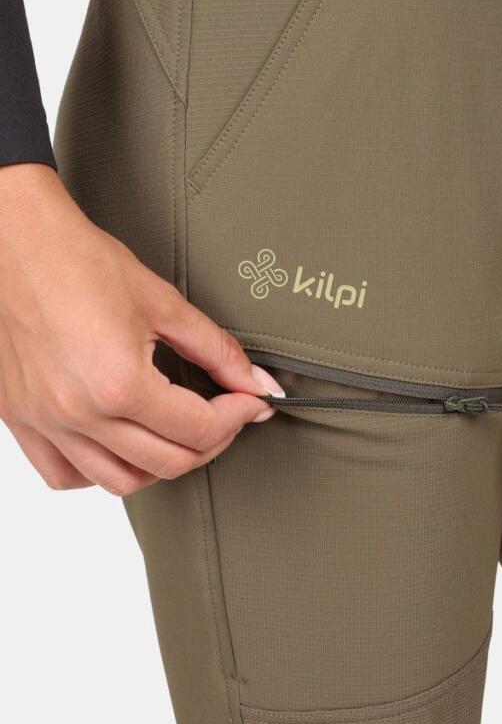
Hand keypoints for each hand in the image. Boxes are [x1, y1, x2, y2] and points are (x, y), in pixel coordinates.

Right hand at [0, 164, 282, 493]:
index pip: (200, 429)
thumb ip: (218, 351)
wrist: (17, 242)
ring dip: (160, 465)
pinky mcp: (20, 419)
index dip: (239, 416)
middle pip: (168, 463)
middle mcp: (78, 413)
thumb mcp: (164, 304)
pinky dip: (99, 472)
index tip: (251, 402)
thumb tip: (256, 382)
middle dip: (212, 443)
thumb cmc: (79, 262)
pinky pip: (64, 474)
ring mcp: (45, 421)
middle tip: (226, 416)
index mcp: (117, 384)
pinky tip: (121, 446)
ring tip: (179, 435)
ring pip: (119, 482)